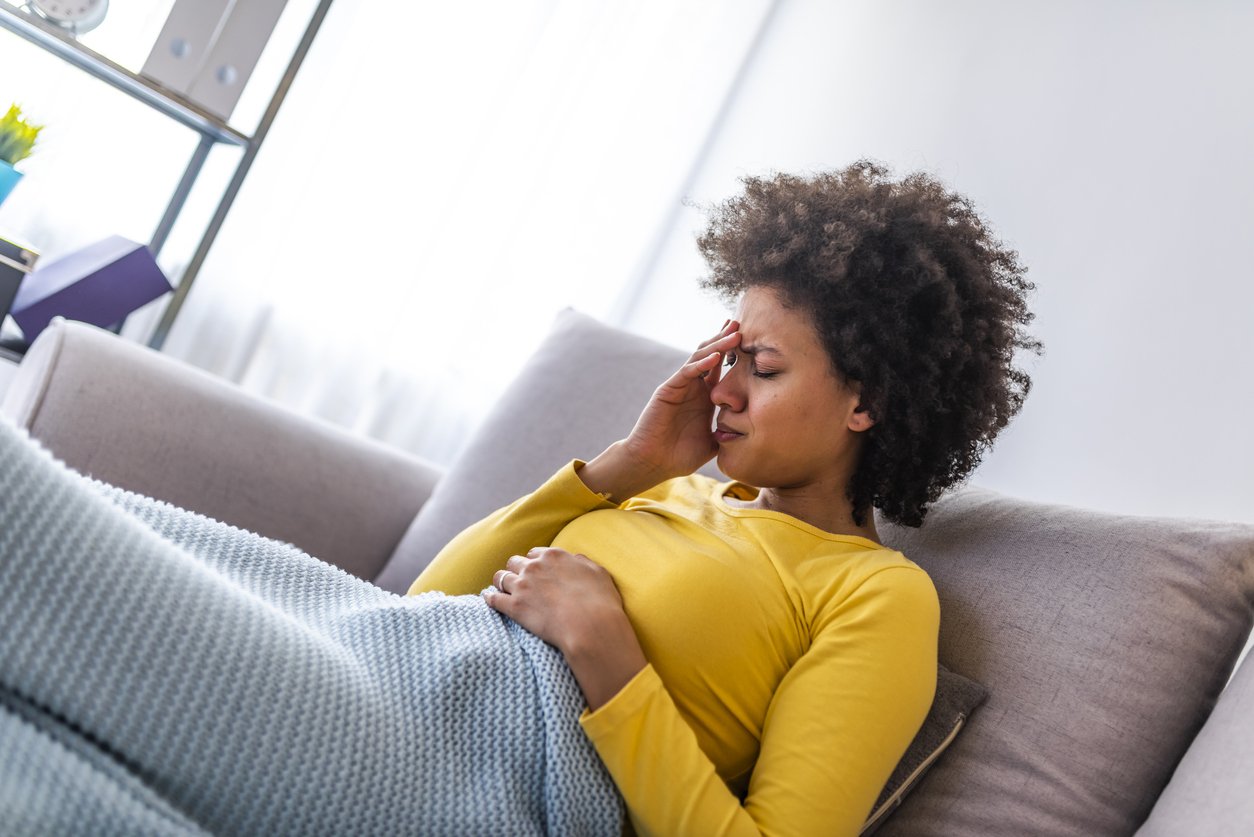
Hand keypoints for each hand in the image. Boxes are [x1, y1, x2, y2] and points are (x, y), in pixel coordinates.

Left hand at [486, 547, 646, 709]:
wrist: (590, 625)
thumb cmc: (600, 600)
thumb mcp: (598, 572)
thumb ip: (582, 562)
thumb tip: (575, 559)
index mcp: (553, 556)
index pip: (534, 553)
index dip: (534, 562)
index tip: (536, 571)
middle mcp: (534, 567)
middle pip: (514, 562)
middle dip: (516, 570)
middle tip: (519, 581)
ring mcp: (522, 586)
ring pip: (500, 578)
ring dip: (501, 583)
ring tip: (501, 589)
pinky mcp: (514, 608)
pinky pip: (493, 599)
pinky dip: (490, 598)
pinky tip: (488, 599)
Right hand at [577, 320, 741, 501]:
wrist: (654, 463)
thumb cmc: (680, 455)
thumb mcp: (713, 443)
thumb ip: (728, 433)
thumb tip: (751, 433)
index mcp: (704, 396)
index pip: (720, 368)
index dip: (733, 353)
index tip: (750, 340)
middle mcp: (692, 387)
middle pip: (710, 355)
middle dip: (725, 339)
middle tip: (741, 325)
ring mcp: (680, 386)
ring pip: (699, 358)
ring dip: (717, 345)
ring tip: (734, 333)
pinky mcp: (668, 390)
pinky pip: (686, 372)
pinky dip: (701, 364)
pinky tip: (716, 357)